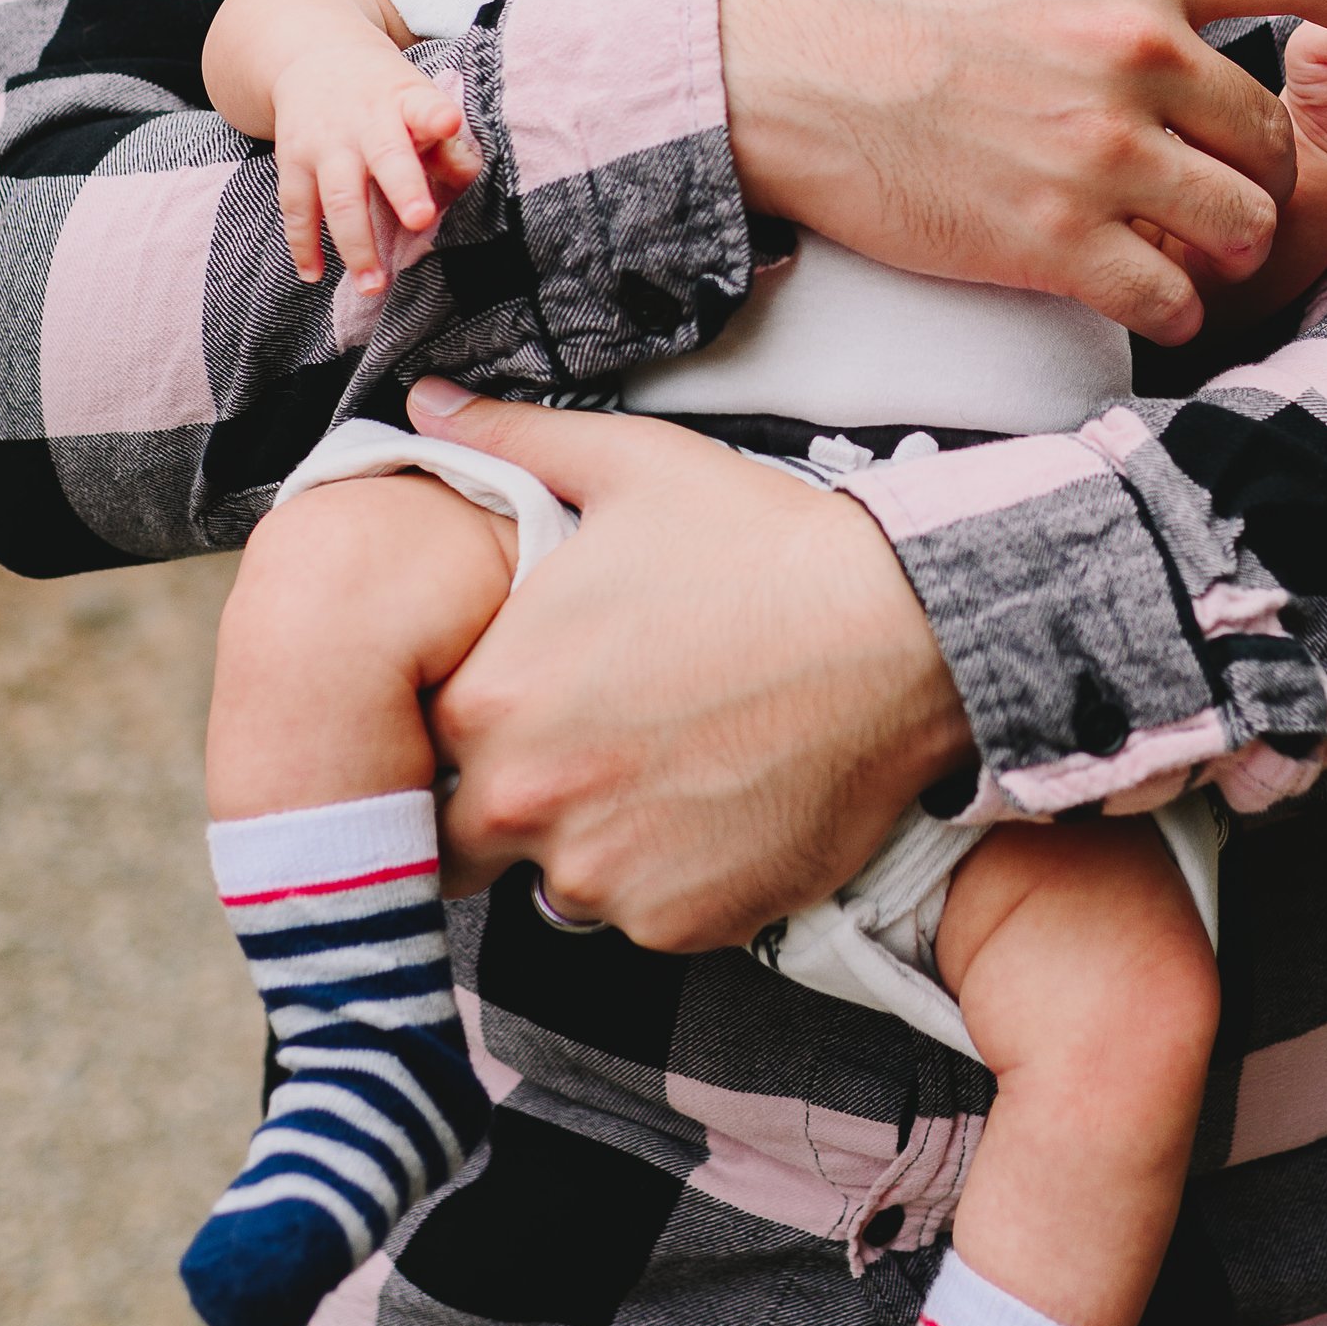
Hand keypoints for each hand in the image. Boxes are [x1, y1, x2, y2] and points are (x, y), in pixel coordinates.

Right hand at [271, 46, 482, 294]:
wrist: (314, 58)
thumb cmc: (382, 93)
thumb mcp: (417, 99)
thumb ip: (444, 143)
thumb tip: (467, 176)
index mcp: (402, 101)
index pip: (422, 105)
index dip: (435, 116)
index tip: (447, 124)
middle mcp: (362, 121)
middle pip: (383, 157)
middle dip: (402, 189)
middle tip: (420, 220)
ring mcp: (324, 144)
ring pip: (338, 197)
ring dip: (355, 244)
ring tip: (373, 285)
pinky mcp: (292, 162)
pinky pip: (296, 208)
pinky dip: (303, 244)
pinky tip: (312, 275)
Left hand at [405, 386, 973, 944]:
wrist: (899, 636)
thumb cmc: (761, 548)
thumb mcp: (630, 468)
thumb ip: (510, 441)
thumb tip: (428, 401)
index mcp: (489, 698)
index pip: (427, 742)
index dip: (477, 717)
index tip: (537, 693)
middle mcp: (526, 802)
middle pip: (476, 829)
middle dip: (523, 792)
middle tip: (606, 737)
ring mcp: (604, 876)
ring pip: (564, 878)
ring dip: (599, 838)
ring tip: (676, 763)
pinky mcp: (682, 924)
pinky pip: (649, 916)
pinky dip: (677, 877)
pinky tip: (725, 803)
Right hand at [719, 0, 1326, 344]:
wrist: (763, 61)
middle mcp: (1138, 53)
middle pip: (1277, 131)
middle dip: (1261, 166)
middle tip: (1221, 181)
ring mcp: (1101, 152)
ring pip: (1247, 223)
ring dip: (1230, 243)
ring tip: (1192, 246)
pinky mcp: (1055, 242)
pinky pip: (1174, 299)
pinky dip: (1172, 307)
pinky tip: (1144, 296)